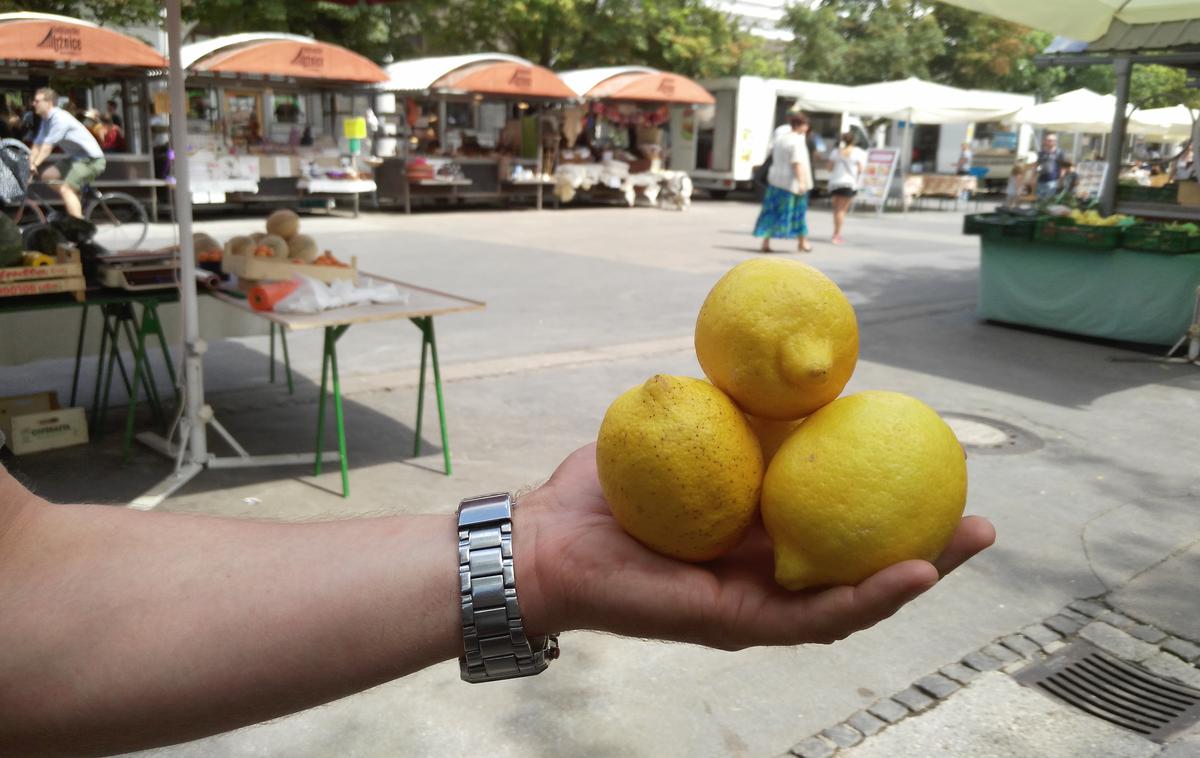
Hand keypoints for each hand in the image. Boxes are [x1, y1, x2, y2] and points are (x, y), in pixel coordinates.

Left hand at [516, 444, 994, 650]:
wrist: (548, 537)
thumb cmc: (607, 491)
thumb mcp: (680, 438)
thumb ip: (726, 416)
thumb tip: (765, 370)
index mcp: (757, 536)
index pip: (839, 523)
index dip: (892, 505)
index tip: (939, 470)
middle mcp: (765, 575)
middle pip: (861, 566)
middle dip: (926, 547)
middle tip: (980, 520)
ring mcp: (755, 605)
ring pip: (853, 598)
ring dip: (916, 574)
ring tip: (967, 545)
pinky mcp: (736, 624)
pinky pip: (812, 615)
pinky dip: (865, 597)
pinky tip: (910, 573)